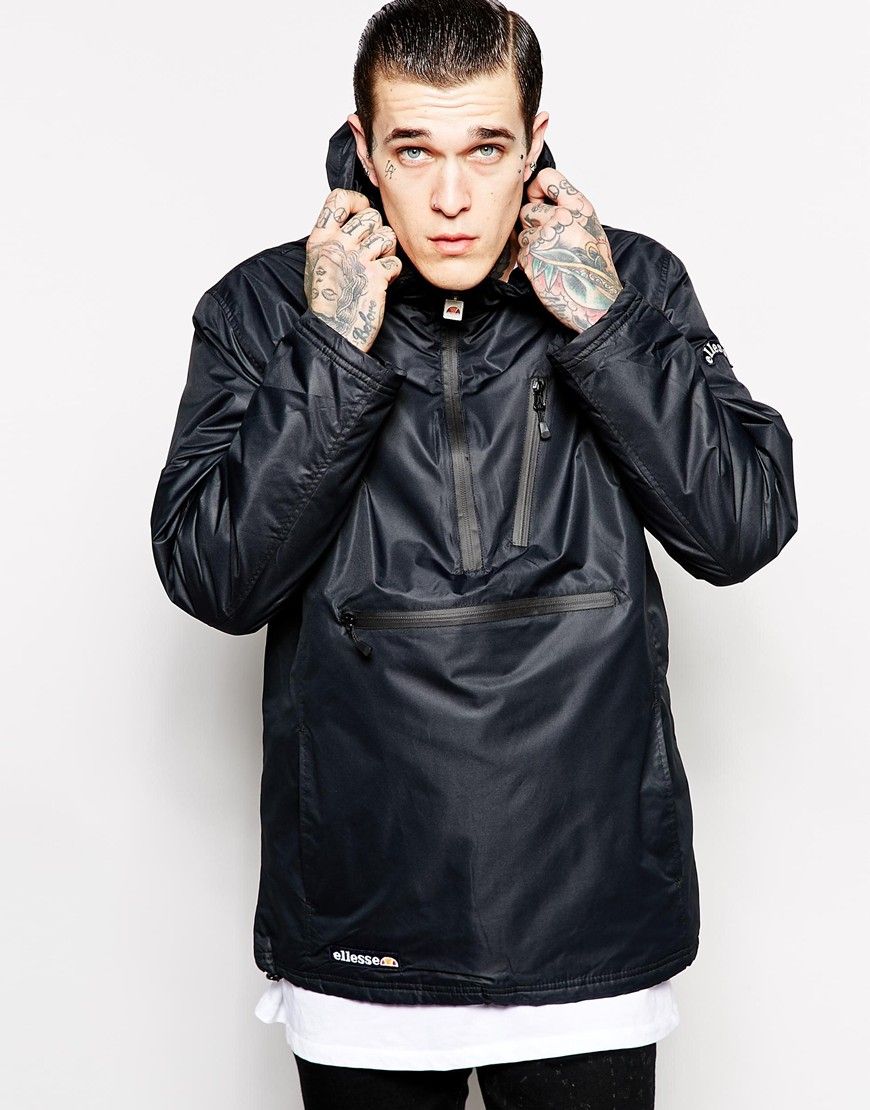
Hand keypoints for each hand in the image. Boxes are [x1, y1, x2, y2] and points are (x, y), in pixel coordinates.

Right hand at [304, 189, 402, 353]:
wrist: (332, 332)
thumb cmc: (326, 304)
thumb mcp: (317, 264)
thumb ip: (331, 241)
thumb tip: (349, 225)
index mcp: (320, 240)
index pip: (339, 198)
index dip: (358, 201)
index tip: (362, 212)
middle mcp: (338, 245)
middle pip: (371, 216)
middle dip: (377, 231)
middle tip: (373, 250)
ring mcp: (357, 259)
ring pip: (387, 235)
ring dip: (388, 250)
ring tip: (378, 265)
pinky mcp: (375, 275)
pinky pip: (395, 261)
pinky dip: (393, 272)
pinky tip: (382, 282)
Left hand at [518, 170, 622, 333]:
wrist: (594, 300)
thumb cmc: (593, 267)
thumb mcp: (590, 227)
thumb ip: (568, 208)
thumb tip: (539, 196)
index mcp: (579, 207)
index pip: (547, 177)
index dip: (537, 188)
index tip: (537, 198)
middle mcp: (562, 218)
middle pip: (528, 209)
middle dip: (533, 225)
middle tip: (550, 242)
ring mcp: (545, 237)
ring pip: (522, 232)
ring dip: (530, 244)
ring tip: (551, 257)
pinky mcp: (532, 257)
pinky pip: (520, 252)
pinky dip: (528, 261)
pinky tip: (546, 269)